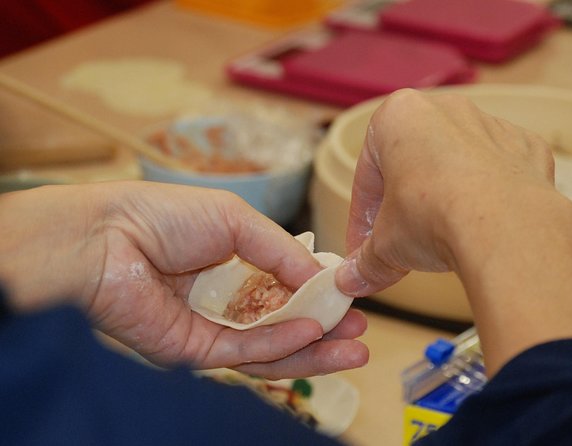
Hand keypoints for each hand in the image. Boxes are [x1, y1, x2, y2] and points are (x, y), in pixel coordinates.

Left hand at [0, 182, 367, 377]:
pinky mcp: (192, 352)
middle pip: (283, 323)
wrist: (105, 237)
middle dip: (325, 331)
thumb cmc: (163, 216)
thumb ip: (282, 252)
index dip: (319, 295)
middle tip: (362, 333)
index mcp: (232, 264)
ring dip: (313, 350)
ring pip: (269, 348)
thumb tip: (323, 277)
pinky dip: (280, 346)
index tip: (353, 297)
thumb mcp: (238, 220)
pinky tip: (311, 335)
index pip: (285, 287)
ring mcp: (209, 327)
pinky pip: (243, 353)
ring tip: (354, 349)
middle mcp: (224, 299)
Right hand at [335, 89, 571, 373]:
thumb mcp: (386, 245)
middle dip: (404, 205)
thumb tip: (352, 282)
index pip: (368, 175)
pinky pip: (500, 172)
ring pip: (458, 165)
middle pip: (413, 164)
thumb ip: (367, 261)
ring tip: (443, 240)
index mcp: (398, 117)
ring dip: (446, 199)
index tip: (362, 247)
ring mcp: (492, 126)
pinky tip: (482, 229)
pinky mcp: (528, 149)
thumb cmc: (433, 217)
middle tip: (400, 244)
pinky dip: (490, 197)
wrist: (506, 228)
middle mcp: (446, 110)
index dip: (362, 218)